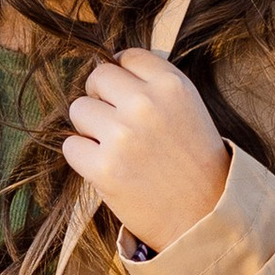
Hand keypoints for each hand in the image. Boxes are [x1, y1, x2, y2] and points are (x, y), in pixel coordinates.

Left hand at [60, 48, 229, 252]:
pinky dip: (82, 156)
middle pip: (97, 78)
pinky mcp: (104, 168)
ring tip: (113, 148)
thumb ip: (156, 85)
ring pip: (79, 110)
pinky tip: (104, 167)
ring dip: (89, 128)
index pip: (126, 57)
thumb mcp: (189, 109)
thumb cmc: (196, 164)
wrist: (204, 216)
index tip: (124, 96)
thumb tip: (113, 66)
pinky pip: (71, 146)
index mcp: (171, 85)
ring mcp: (122, 135)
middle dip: (100, 98)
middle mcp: (146, 104)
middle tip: (114, 123)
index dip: (121, 76)